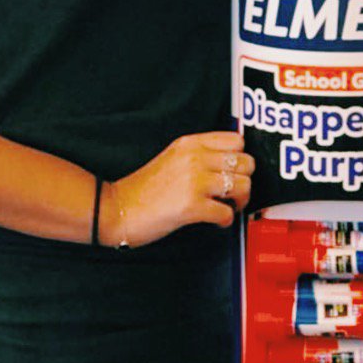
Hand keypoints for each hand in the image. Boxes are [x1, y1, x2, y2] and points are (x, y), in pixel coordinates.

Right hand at [101, 132, 253, 247]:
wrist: (115, 209)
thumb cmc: (142, 189)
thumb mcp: (172, 158)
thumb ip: (199, 155)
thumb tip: (230, 163)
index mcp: (190, 144)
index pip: (237, 141)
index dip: (241, 158)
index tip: (235, 171)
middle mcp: (195, 158)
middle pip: (246, 163)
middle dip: (244, 181)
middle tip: (233, 193)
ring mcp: (193, 182)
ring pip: (242, 186)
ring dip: (239, 201)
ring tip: (226, 206)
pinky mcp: (191, 206)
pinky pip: (227, 213)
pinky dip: (226, 221)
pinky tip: (215, 221)